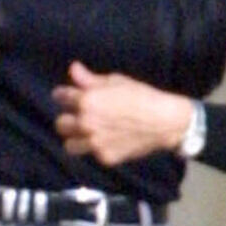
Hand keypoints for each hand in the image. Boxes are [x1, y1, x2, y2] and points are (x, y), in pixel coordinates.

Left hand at [50, 61, 193, 167]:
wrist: (165, 121)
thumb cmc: (141, 96)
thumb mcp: (115, 81)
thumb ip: (90, 79)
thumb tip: (73, 68)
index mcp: (86, 101)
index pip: (60, 97)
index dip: (63, 95)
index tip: (67, 96)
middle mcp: (86, 123)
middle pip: (60, 124)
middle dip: (68, 118)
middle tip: (80, 116)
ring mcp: (95, 143)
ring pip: (69, 145)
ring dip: (75, 138)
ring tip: (87, 133)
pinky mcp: (105, 157)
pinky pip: (91, 154)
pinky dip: (96, 148)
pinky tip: (108, 140)